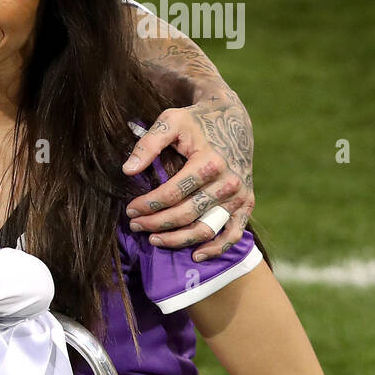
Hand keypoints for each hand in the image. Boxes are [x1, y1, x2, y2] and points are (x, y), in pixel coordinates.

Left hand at [121, 97, 253, 260]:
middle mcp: (228, 182)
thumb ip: (148, 144)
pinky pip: (234, 233)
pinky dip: (217, 248)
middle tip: (135, 226)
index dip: (147, 205)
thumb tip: (127, 171)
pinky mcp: (247, 203)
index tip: (129, 209)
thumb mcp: (170, 121)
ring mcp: (239, 195)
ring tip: (154, 240)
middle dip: (156, 224)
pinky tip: (196, 255)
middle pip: (186, 214)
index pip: (171, 194)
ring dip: (178, 240)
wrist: (231, 119)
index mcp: (209, 162)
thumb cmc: (195, 121)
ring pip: (206, 228)